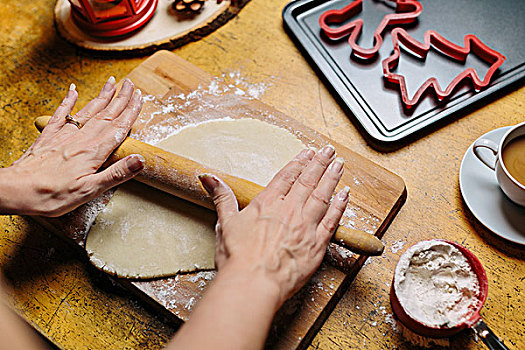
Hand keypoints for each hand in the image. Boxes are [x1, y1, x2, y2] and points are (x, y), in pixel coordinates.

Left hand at [0, 77, 144, 216]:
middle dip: (121, 98)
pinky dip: (69, 100)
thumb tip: (140, 160)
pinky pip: (61, 114)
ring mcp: (64, 135)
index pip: (119, 128)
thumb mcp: (90, 190)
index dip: (131, 112)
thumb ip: (116, 174)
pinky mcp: (49, 136)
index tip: (141, 98)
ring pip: (89, 111)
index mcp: (93, 152)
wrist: (16, 190)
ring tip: (112, 83)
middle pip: (107, 115)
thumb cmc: (51, 194)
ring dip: (103, 96)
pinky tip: (74, 90)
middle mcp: (81, 139)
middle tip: (132, 84)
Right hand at [199, 145, 348, 306]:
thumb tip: (208, 178)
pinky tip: (346, 195)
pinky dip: (340, 205)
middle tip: (329, 150)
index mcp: (268, 203)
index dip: (298, 162)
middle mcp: (290, 210)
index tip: (307, 152)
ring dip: (332, 178)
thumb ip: (222, 198)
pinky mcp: (317, 244)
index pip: (287, 176)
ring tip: (339, 164)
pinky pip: (333, 220)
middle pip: (308, 181)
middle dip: (320, 163)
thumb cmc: (238, 258)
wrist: (254, 283)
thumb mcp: (225, 223)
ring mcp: (306, 226)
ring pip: (323, 195)